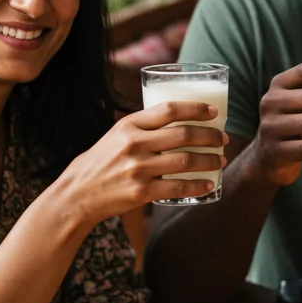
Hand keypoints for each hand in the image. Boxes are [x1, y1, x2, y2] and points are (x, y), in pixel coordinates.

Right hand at [60, 102, 228, 227]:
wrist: (77, 194)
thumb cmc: (102, 161)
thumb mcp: (117, 135)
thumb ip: (144, 128)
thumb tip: (181, 121)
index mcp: (129, 124)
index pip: (169, 110)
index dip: (196, 108)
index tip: (214, 112)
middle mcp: (134, 144)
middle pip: (183, 134)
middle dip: (210, 136)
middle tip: (223, 138)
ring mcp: (138, 168)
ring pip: (185, 160)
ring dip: (209, 160)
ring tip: (221, 160)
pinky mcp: (141, 192)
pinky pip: (178, 187)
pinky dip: (198, 185)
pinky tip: (209, 184)